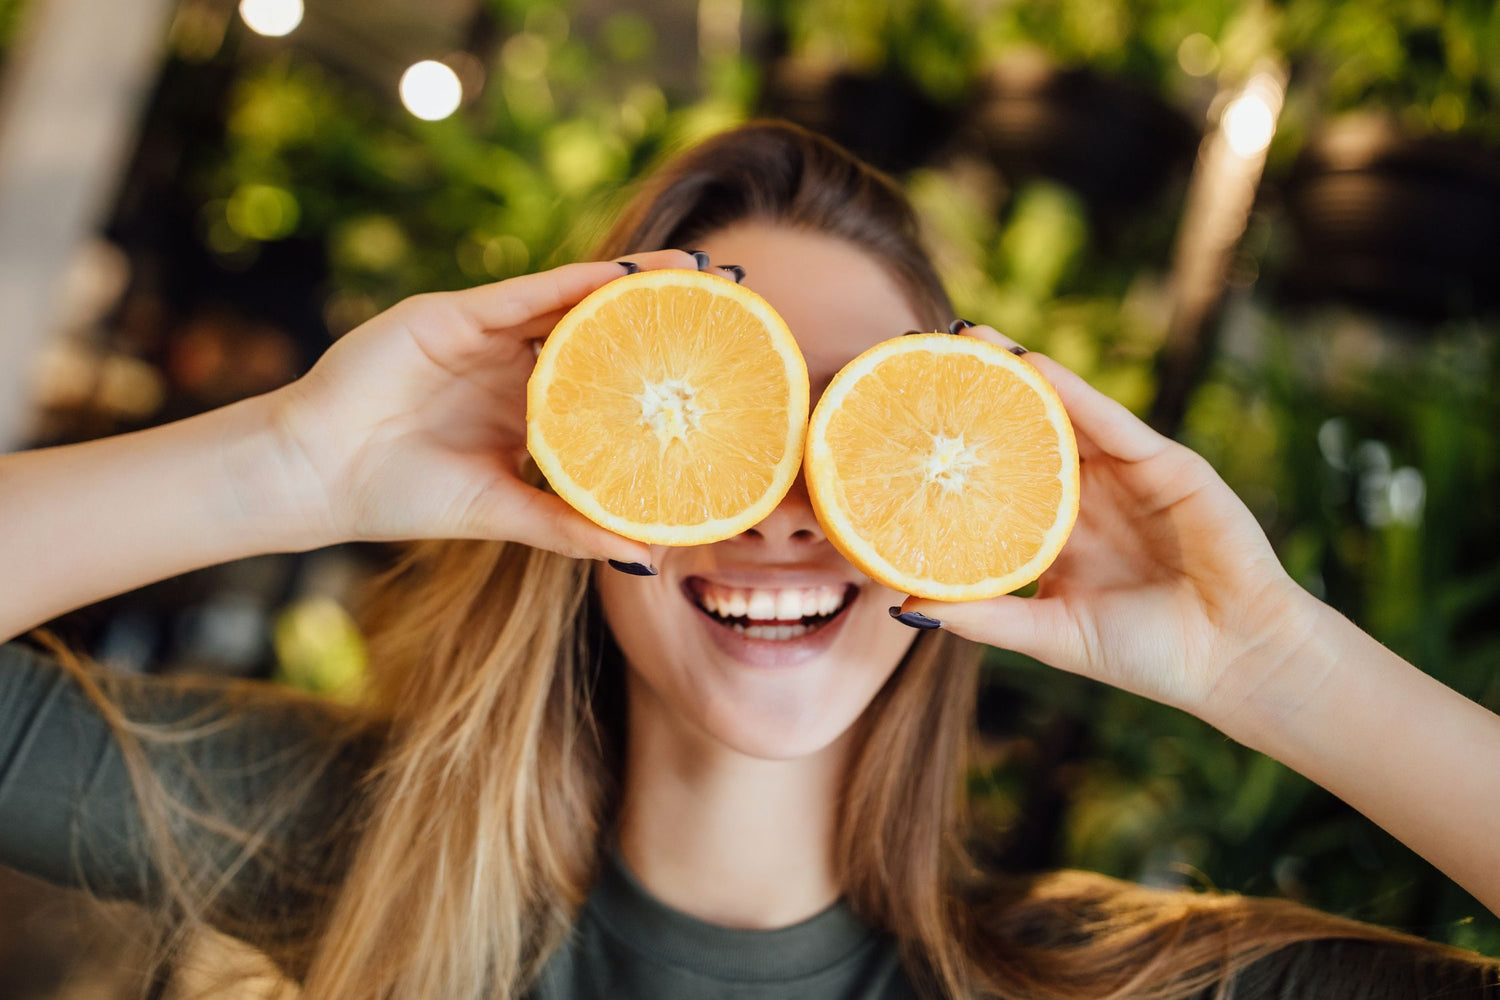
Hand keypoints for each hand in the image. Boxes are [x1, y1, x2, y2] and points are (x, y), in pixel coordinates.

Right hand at [261, 250, 715, 560]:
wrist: (317, 475)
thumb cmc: (400, 496)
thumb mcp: (502, 511)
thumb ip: (567, 527)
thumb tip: (641, 558)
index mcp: (527, 408)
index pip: (607, 379)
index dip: (660, 370)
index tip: (722, 368)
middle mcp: (514, 365)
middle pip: (602, 329)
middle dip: (661, 314)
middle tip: (731, 299)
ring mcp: (487, 336)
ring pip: (573, 298)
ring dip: (633, 283)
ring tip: (696, 271)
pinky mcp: (455, 315)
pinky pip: (528, 293)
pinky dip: (577, 282)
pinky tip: (625, 274)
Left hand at [895, 326, 1317, 720]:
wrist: (1235, 659)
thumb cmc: (1147, 655)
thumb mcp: (1052, 635)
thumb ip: (986, 618)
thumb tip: (903, 606)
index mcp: (1054, 533)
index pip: (994, 480)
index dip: (953, 450)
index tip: (899, 422)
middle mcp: (1084, 496)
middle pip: (1022, 433)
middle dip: (977, 394)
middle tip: (922, 353)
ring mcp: (1125, 476)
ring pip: (1063, 413)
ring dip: (1018, 373)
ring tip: (968, 338)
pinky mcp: (1166, 464)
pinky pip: (1112, 422)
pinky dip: (1074, 392)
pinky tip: (1035, 365)